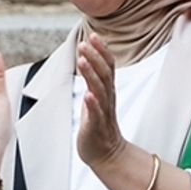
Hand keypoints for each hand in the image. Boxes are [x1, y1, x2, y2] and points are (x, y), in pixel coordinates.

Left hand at [75, 33, 128, 169]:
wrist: (106, 153)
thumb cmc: (98, 123)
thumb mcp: (96, 96)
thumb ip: (94, 77)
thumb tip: (87, 55)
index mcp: (106, 91)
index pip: (108, 67)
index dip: (101, 51)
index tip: (93, 35)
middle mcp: (107, 99)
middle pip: (104, 74)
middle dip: (95, 57)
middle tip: (85, 43)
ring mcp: (103, 113)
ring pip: (99, 91)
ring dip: (91, 75)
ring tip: (82, 60)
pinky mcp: (96, 127)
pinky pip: (96, 114)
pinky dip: (92, 104)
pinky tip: (87, 95)